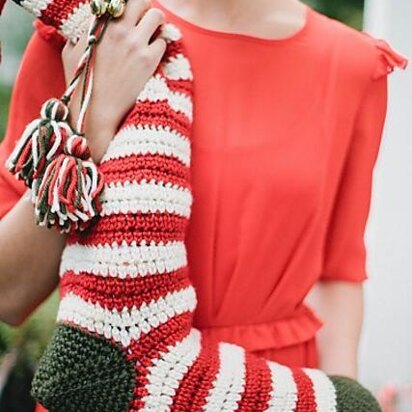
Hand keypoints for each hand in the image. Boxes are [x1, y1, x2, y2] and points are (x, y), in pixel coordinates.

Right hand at [62, 0, 166, 162]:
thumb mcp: (71, 52)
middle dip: (144, 7)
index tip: (128, 11)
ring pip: (158, 16)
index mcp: (98, 23)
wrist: (97, 111)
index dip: (125, 3)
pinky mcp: (149, 60)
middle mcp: (118, 28)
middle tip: (144, 19)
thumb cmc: (82, 84)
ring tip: (152, 34)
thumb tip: (87, 23)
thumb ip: (81, 32)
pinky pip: (163, 41)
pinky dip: (161, 44)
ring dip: (157, 23)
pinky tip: (153, 53)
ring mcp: (135, 44)